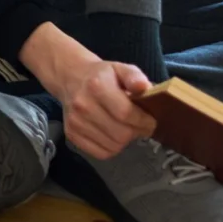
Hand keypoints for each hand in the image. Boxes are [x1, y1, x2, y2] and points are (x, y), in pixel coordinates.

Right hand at [22, 23, 155, 158]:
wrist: (71, 78)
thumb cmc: (102, 76)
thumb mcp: (121, 68)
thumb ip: (135, 76)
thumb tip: (143, 87)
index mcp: (97, 86)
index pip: (126, 113)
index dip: (144, 121)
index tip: (151, 121)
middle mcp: (83, 105)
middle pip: (121, 133)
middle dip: (136, 132)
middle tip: (141, 126)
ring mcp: (75, 122)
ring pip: (113, 146)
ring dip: (125, 141)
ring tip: (126, 128)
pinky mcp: (71, 134)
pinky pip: (101, 153)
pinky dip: (112, 148)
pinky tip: (112, 135)